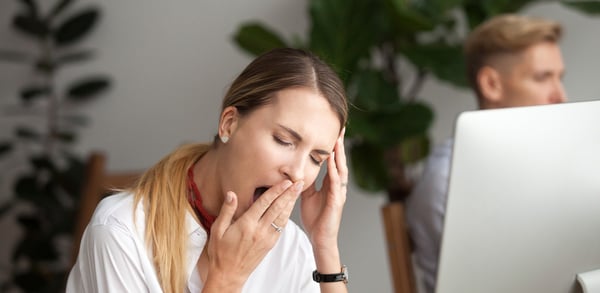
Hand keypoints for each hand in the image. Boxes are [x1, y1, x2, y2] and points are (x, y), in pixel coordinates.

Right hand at [203, 180, 303, 289]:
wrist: (229, 274)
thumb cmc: (221, 252)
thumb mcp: (217, 230)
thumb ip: (227, 211)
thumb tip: (232, 194)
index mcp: (246, 225)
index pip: (265, 203)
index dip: (276, 191)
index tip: (285, 182)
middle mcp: (259, 231)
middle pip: (278, 208)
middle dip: (289, 194)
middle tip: (298, 182)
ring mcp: (266, 238)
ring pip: (282, 217)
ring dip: (291, 203)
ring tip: (297, 192)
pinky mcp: (270, 244)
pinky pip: (281, 227)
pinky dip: (287, 216)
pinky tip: (290, 208)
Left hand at [300, 128, 347, 249]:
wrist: (320, 238)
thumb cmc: (315, 218)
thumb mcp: (307, 195)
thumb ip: (305, 181)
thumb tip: (297, 169)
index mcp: (330, 184)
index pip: (333, 161)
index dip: (333, 146)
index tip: (333, 130)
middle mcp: (337, 186)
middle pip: (340, 161)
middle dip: (340, 145)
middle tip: (341, 128)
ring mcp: (338, 193)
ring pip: (341, 170)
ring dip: (339, 155)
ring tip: (338, 140)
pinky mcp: (336, 201)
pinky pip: (336, 184)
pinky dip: (334, 172)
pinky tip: (333, 163)